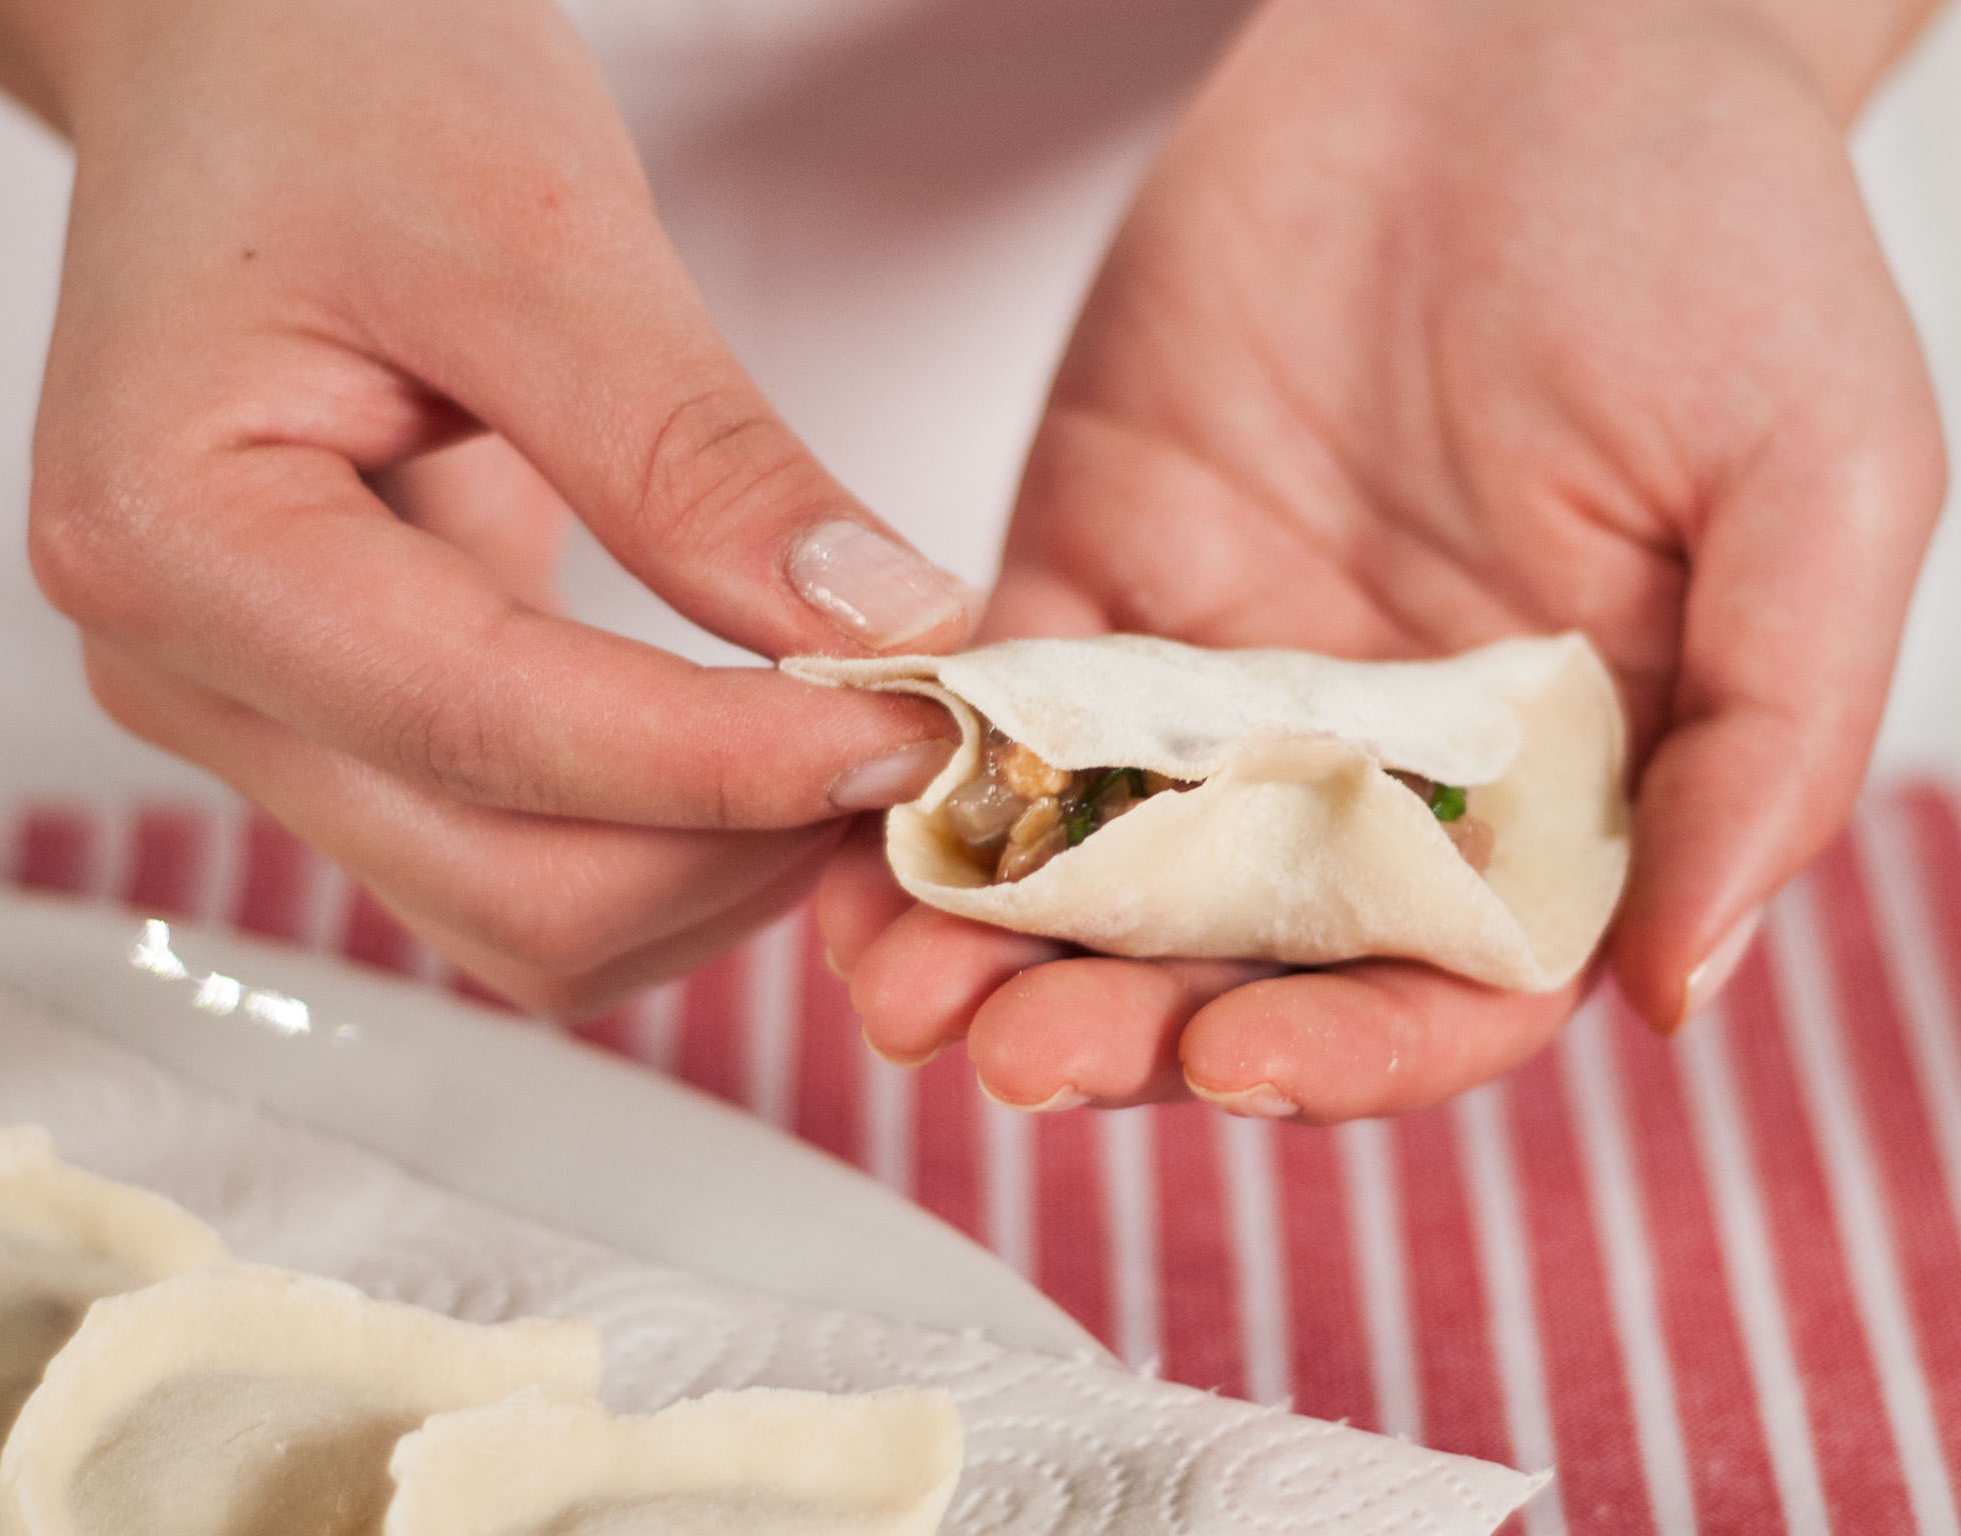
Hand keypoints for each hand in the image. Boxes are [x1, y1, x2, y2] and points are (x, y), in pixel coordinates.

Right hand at [0, 0, 972, 1013]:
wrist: (245, 61)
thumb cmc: (336, 83)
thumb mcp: (534, 231)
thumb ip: (694, 457)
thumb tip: (881, 632)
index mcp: (175, 541)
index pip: (491, 733)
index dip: (730, 764)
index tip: (919, 729)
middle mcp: (191, 673)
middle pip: (512, 889)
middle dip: (738, 845)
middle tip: (916, 740)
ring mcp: (266, 718)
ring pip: (528, 918)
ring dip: (717, 872)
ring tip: (854, 737)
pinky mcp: (350, 726)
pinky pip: (527, 868)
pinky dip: (672, 849)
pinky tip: (767, 745)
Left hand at [822, 0, 1946, 1118]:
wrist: (1526, 25)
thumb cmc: (1712, 236)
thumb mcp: (1815, 483)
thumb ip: (1765, 742)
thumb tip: (1675, 990)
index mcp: (1542, 778)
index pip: (1438, 980)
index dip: (1341, 1050)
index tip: (1234, 1062)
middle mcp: (1366, 756)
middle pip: (1233, 950)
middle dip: (1120, 1025)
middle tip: (1009, 1057)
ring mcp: (1215, 667)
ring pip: (1090, 857)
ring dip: (992, 942)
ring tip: (897, 991)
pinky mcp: (1094, 558)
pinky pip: (995, 703)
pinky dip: (926, 776)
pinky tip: (850, 835)